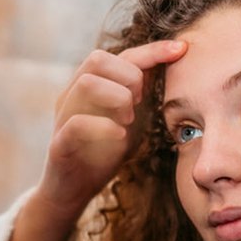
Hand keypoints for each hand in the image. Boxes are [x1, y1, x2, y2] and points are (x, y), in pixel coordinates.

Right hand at [36, 40, 186, 216]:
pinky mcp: (59, 144)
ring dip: (117, 98)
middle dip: (129, 76)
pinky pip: (77, 123)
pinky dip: (104, 127)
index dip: (152, 50)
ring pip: (86, 83)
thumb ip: (140, 95)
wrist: (73, 191)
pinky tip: (119, 137)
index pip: (120, 55)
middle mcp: (72, 95)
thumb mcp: (128, 119)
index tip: (181, 50)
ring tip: (128, 121)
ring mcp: (62, 118)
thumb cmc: (102, 152)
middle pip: (97, 59)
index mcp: (89, 86)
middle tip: (141, 102)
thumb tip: (170, 67)